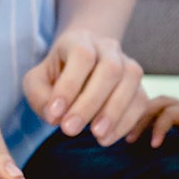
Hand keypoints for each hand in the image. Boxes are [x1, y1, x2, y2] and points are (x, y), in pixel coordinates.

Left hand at [22, 28, 149, 145]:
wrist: (81, 68)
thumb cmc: (56, 76)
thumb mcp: (37, 81)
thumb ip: (39, 95)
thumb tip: (55, 116)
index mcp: (80, 39)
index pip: (81, 56)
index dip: (69, 85)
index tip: (54, 114)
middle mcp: (108, 47)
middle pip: (110, 68)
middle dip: (90, 103)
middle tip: (70, 130)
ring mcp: (127, 64)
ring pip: (131, 81)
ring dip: (114, 112)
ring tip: (96, 136)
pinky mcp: (139, 86)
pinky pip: (141, 101)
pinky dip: (126, 122)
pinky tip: (107, 138)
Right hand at [123, 96, 178, 147]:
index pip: (169, 113)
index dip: (159, 128)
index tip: (153, 146)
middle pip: (155, 105)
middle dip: (140, 120)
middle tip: (129, 140)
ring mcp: (173, 105)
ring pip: (150, 106)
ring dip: (137, 118)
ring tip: (125, 135)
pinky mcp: (168, 110)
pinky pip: (150, 110)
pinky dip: (138, 118)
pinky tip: (130, 130)